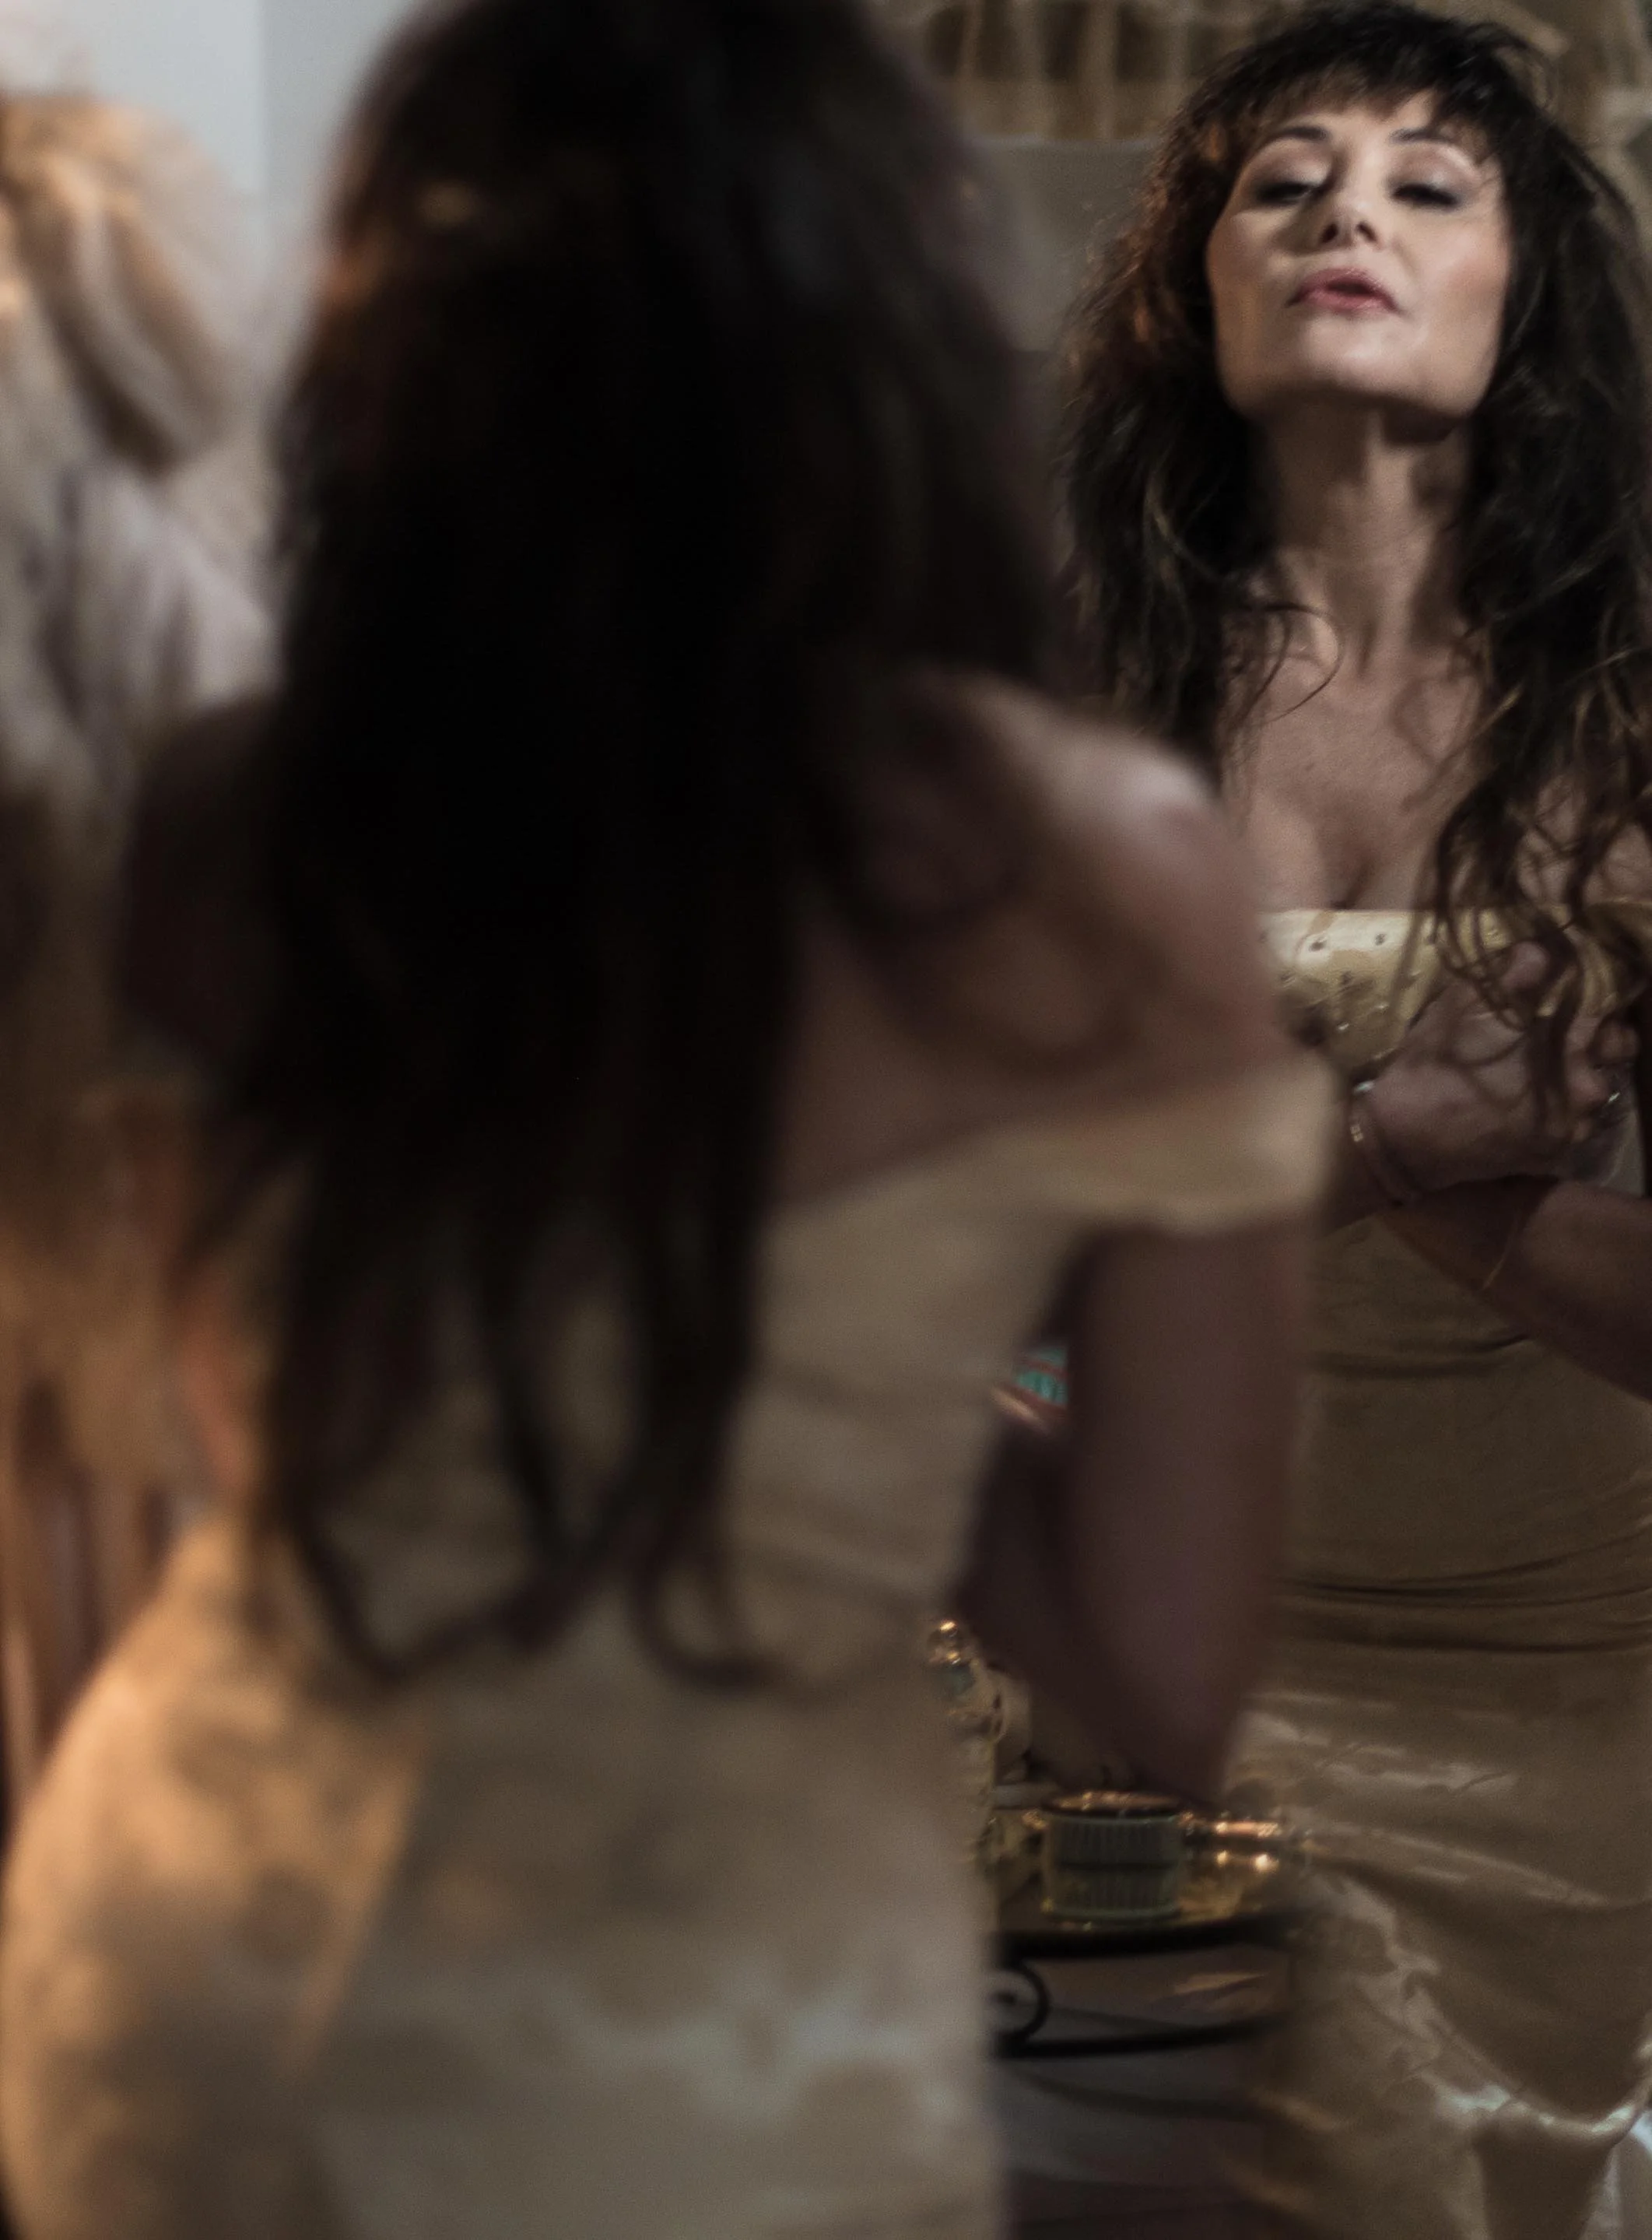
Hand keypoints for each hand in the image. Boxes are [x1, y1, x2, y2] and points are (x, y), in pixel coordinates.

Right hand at [1364, 946, 1634, 1193]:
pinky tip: (1533, 1102)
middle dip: (1599, 1034)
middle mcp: (1584, 1087)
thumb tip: (1540, 951)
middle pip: (1617, 1049)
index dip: (1593, 991)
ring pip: (1598, 1089)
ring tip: (1548, 1067)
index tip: (1572, 985)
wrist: (1406, 1142)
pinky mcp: (1554, 1153)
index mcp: (1571, 1044)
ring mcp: (1572, 1126)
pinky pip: (1576, 1124)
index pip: (1606, 1005)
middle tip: (1567, 1026)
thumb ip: (1509, 976)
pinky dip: (1563, 1109)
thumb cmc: (1433, 1066)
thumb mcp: (1459, 1006)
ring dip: (1581, 1074)